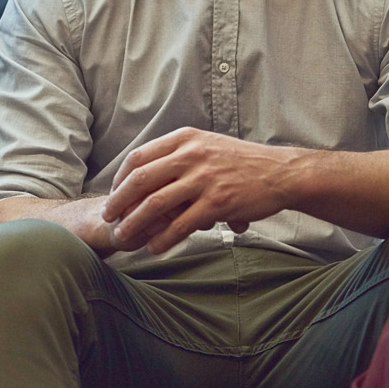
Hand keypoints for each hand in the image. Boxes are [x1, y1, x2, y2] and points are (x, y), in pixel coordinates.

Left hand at [103, 128, 294, 253]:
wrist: (280, 173)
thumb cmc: (241, 162)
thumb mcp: (206, 145)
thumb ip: (178, 155)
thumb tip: (145, 174)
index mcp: (184, 139)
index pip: (138, 157)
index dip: (120, 178)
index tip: (114, 194)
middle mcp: (191, 155)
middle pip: (140, 180)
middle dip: (118, 201)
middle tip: (108, 217)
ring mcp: (204, 179)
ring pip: (155, 204)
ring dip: (134, 223)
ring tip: (123, 237)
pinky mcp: (217, 203)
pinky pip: (181, 225)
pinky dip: (163, 239)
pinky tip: (154, 248)